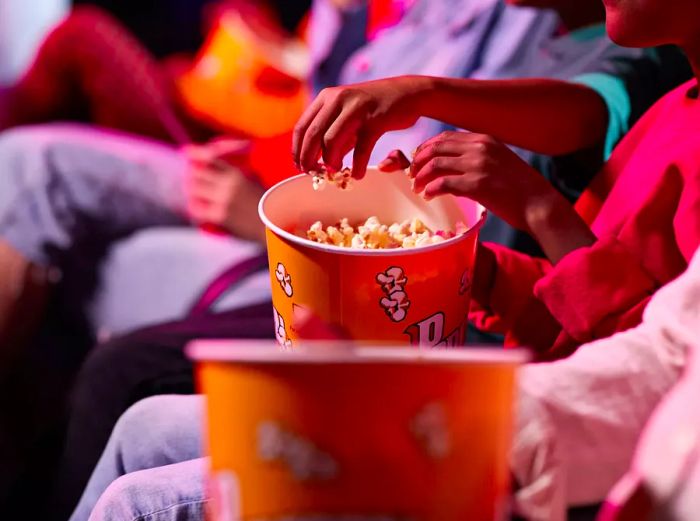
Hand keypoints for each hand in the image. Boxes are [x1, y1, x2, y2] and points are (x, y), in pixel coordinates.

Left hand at [184, 139, 265, 242]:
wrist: (274, 226)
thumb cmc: (266, 206)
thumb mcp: (253, 183)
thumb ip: (236, 177)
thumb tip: (222, 174)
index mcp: (236, 174)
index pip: (209, 158)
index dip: (195, 155)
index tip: (185, 153)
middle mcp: (228, 183)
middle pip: (196, 173)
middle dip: (191, 178)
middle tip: (191, 185)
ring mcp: (223, 199)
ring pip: (193, 190)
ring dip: (191, 195)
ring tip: (194, 201)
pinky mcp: (220, 216)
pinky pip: (196, 210)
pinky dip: (194, 211)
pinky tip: (199, 215)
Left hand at [292, 76, 432, 178]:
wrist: (407, 93)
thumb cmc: (374, 109)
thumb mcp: (348, 116)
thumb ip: (333, 135)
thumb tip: (317, 162)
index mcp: (327, 97)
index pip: (301, 127)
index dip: (297, 150)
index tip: (300, 166)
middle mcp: (338, 99)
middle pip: (312, 135)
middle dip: (309, 159)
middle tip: (313, 174)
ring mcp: (356, 107)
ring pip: (331, 141)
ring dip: (331, 162)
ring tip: (335, 173)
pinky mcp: (375, 119)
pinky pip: (361, 148)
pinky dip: (357, 166)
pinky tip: (357, 175)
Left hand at [409, 131, 560, 232]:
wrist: (539, 204)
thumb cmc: (521, 189)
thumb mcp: (500, 161)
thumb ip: (479, 157)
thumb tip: (455, 164)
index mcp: (485, 139)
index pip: (445, 137)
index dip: (427, 148)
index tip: (418, 160)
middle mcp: (480, 147)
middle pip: (436, 148)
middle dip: (418, 161)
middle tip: (412, 175)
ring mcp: (478, 165)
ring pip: (435, 164)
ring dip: (421, 177)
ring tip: (418, 189)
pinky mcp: (476, 184)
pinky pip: (442, 183)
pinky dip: (431, 190)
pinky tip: (429, 197)